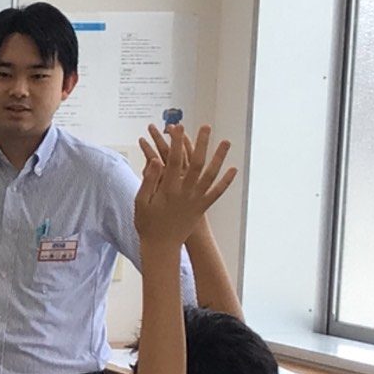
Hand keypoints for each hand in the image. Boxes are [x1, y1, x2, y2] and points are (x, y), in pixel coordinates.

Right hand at [132, 124, 236, 248]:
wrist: (161, 246)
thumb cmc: (147, 224)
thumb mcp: (141, 202)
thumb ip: (149, 180)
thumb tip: (155, 161)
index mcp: (167, 190)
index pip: (172, 160)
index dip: (175, 142)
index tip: (177, 127)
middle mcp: (185, 193)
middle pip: (196, 163)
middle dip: (202, 143)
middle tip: (206, 127)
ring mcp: (196, 200)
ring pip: (210, 175)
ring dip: (219, 157)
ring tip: (226, 141)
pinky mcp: (202, 207)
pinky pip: (217, 192)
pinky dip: (226, 181)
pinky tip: (233, 169)